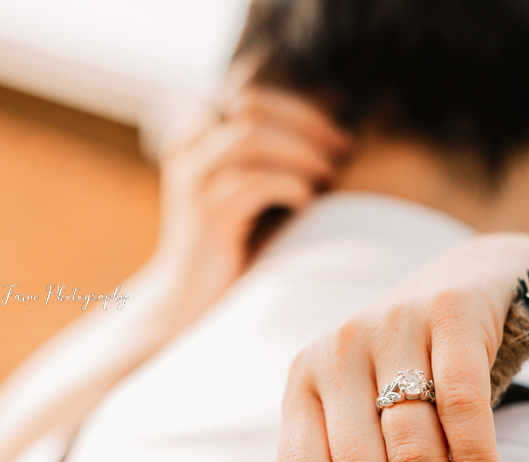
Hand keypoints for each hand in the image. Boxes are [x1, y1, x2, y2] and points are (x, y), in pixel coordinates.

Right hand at [151, 84, 350, 324]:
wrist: (191, 296)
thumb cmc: (230, 240)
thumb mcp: (245, 187)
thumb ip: (268, 155)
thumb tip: (329, 131)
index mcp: (194, 135)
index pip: (250, 99)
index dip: (300, 110)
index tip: (337, 134)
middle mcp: (187, 150)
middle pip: (252, 109)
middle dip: (305, 124)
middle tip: (341, 149)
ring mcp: (193, 181)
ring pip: (252, 139)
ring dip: (300, 153)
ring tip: (325, 175)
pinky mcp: (208, 214)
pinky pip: (255, 183)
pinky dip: (290, 187)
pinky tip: (305, 204)